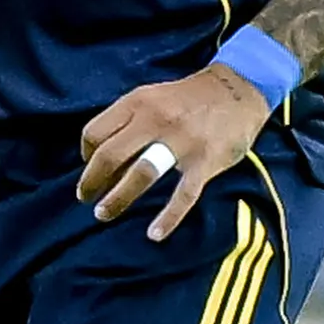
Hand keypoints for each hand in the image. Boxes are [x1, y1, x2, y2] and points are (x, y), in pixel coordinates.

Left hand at [77, 67, 268, 241]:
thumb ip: (128, 120)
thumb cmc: (188, 98)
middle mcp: (155, 120)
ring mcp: (181, 142)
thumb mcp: (152, 96)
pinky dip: (167, 218)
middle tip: (85, 198)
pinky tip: (154, 234)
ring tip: (104, 214)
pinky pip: (182, 196)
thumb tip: (102, 155)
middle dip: (92, 182)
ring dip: (117, 199)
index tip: (88, 168)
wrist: (238, 89)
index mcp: (138, 102)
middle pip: (110, 156)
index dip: (85, 155)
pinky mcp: (205, 162)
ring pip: (140, 176)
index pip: (95, 132)